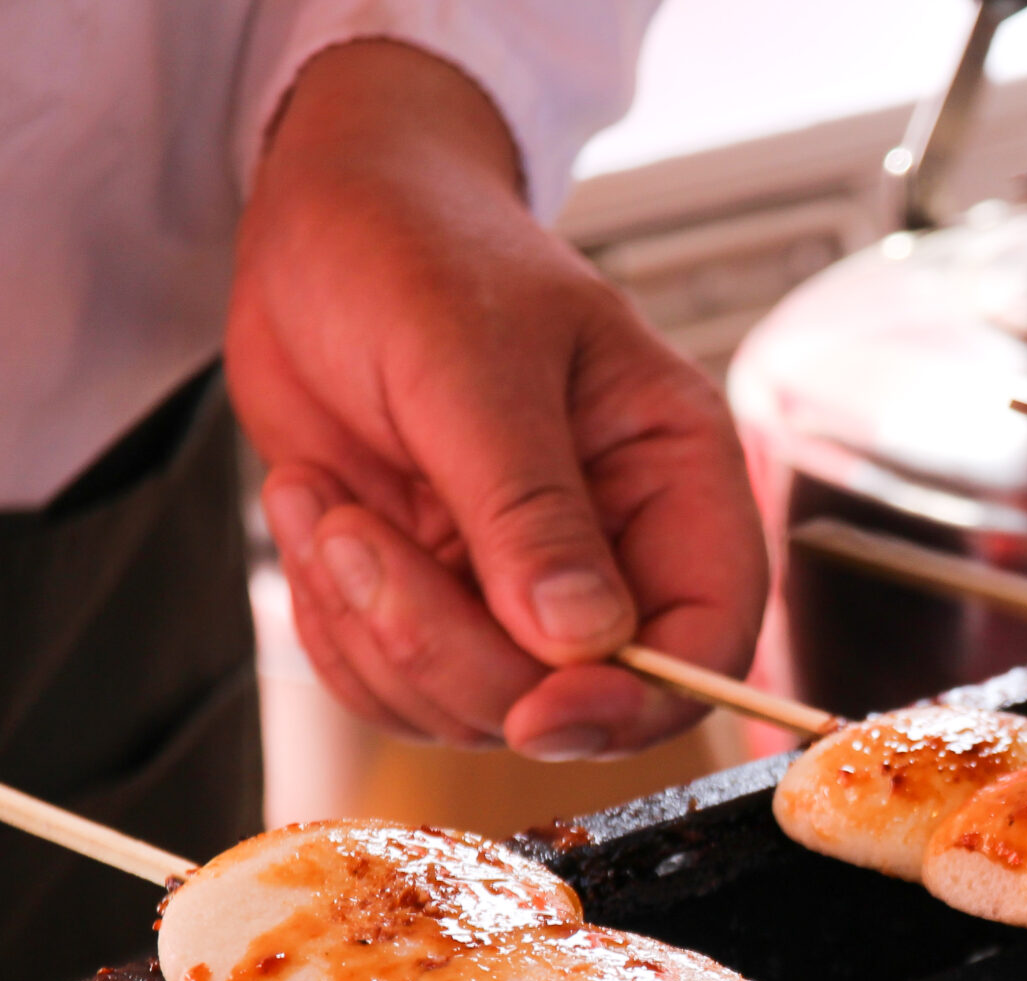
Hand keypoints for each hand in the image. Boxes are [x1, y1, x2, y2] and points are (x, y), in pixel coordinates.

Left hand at [228, 40, 766, 757]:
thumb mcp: (473, 362)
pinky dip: (334, 626)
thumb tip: (582, 641)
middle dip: (452, 652)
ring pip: (476, 707)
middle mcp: (616, 547)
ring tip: (327, 503)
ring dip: (375, 627)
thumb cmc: (418, 250)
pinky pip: (395, 689)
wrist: (319, 222)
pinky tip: (316, 514)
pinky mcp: (439, 602)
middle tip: (362, 546)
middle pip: (581, 696)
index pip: (710, 636)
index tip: (538, 713)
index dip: (637, 698)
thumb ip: (530, 507)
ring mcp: (522, 586)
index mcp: (674, 474)